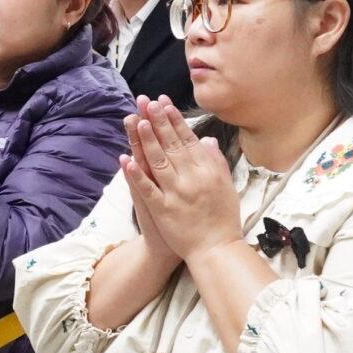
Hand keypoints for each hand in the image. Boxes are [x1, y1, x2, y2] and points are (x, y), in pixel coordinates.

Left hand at [122, 98, 240, 262]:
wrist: (215, 250)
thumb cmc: (223, 218)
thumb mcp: (227, 186)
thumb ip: (217, 162)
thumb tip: (208, 139)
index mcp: (207, 171)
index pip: (188, 140)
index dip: (175, 120)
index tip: (165, 103)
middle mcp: (192, 179)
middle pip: (171, 146)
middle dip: (158, 122)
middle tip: (147, 102)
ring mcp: (176, 194)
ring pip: (158, 162)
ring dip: (147, 141)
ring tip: (137, 121)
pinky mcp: (163, 210)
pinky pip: (147, 190)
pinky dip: (136, 175)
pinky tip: (126, 160)